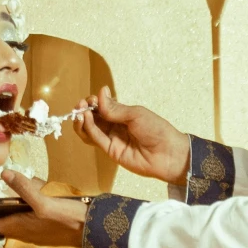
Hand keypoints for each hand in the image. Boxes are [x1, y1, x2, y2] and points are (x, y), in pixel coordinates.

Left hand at [0, 169, 86, 247]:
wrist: (94, 231)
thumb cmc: (70, 221)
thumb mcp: (45, 203)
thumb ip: (24, 189)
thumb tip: (5, 173)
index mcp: (16, 227)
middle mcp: (20, 230)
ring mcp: (30, 228)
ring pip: (3, 220)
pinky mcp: (40, 224)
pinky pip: (16, 217)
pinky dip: (7, 207)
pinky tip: (14, 197)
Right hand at [73, 86, 189, 186]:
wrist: (167, 153)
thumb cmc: (156, 129)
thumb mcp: (135, 114)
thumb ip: (115, 108)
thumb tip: (100, 93)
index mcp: (124, 115)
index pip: (103, 107)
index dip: (95, 102)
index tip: (91, 98)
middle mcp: (116, 126)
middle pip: (94, 118)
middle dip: (85, 109)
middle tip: (81, 105)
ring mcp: (113, 139)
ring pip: (91, 130)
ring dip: (83, 120)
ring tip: (80, 112)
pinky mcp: (111, 151)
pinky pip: (96, 139)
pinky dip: (88, 129)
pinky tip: (85, 119)